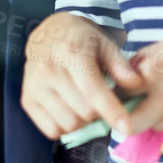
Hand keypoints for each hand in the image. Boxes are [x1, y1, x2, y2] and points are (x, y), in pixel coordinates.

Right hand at [20, 12, 142, 139]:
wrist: (47, 33)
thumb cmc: (81, 40)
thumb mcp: (105, 43)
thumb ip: (121, 65)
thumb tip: (136, 83)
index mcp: (70, 52)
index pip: (93, 91)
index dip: (112, 111)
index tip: (126, 128)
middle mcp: (47, 69)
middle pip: (84, 112)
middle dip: (100, 112)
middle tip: (101, 101)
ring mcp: (34, 85)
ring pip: (69, 124)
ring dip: (83, 121)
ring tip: (83, 103)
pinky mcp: (27, 100)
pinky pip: (52, 130)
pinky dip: (65, 126)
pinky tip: (69, 109)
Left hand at [122, 11, 162, 138]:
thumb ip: (141, 65)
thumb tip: (122, 78)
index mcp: (154, 73)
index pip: (118, 96)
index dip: (112, 96)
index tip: (111, 97)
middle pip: (132, 123)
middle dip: (127, 116)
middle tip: (129, 107)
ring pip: (155, 126)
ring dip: (153, 116)